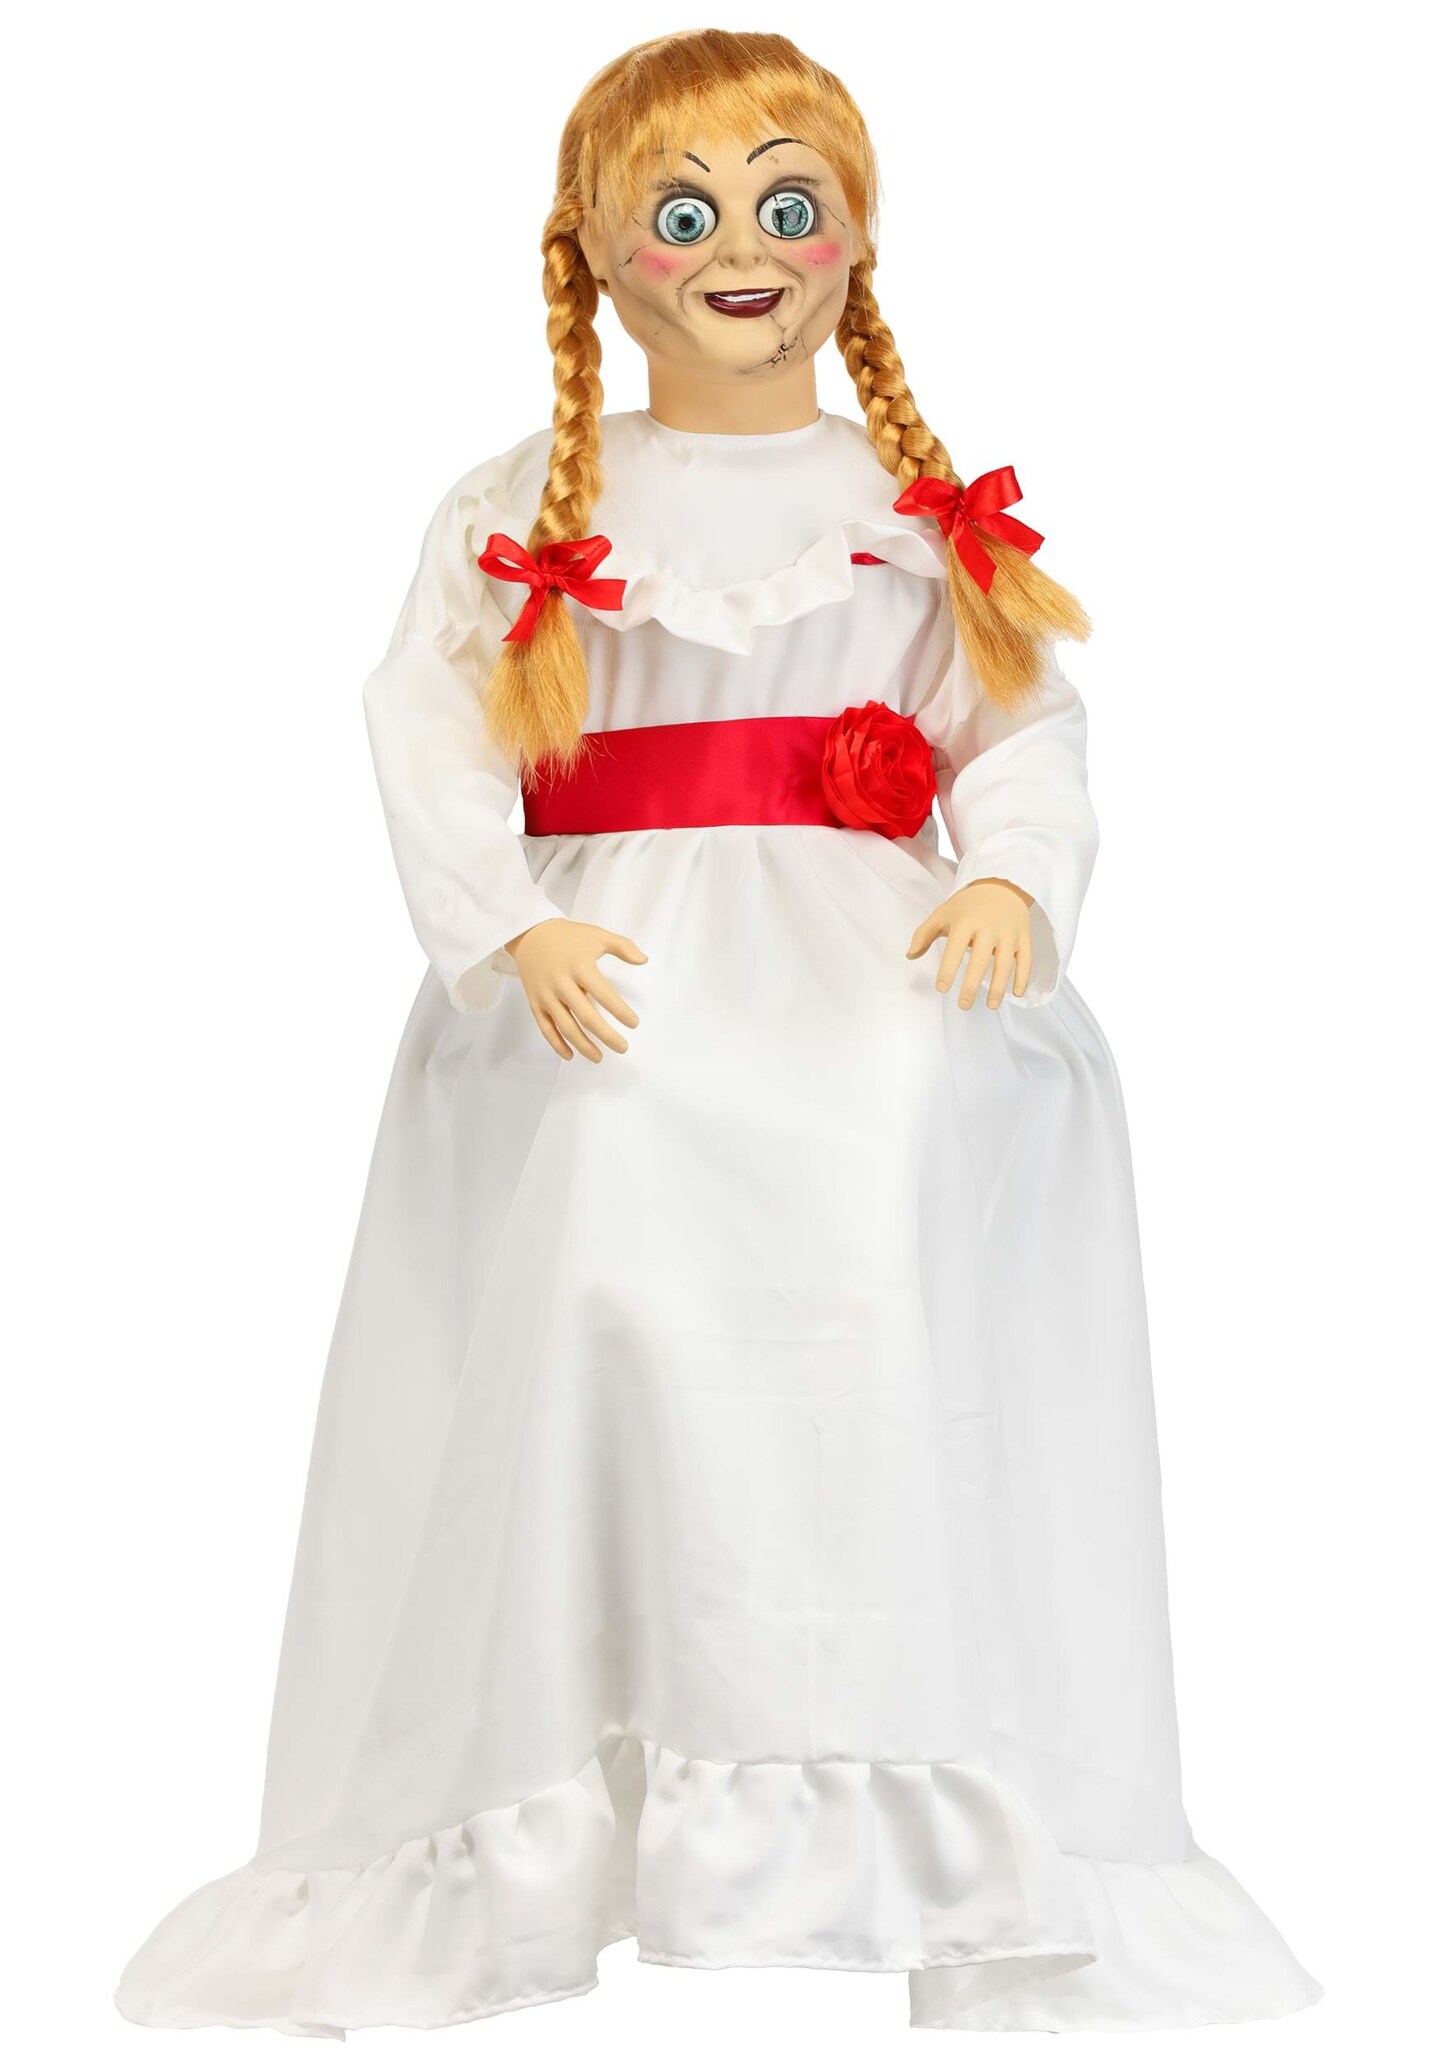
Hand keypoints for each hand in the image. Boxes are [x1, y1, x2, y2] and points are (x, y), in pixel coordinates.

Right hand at [506, 918, 645, 1061]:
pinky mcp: (535, 1002)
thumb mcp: (597, 935)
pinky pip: (545, 1028)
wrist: (529, 933)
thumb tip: (644, 960)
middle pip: (586, 1016)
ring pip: (566, 1027)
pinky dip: (557, 1044)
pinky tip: (571, 1055)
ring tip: (600, 1057)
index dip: (621, 1011)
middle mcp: (562, 983)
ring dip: (583, 1045)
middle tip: (623, 1047)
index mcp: (580, 967)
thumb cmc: (568, 936)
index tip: (634, 1023)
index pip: (604, 995)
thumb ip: (623, 947)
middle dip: (606, 1035)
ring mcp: (546, 995)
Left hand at [906, 878, 1033, 1010]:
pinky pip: (1026, 960)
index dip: (948, 970)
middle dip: (971, 986)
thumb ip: (924, 934)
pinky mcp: (1024, 937)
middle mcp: (989, 927)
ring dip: (999, 987)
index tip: (941, 989)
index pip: (955, 949)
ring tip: (991, 1006)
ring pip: (1005, 963)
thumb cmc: (968, 905)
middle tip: (964, 1005)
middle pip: (980, 961)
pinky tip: (1016, 994)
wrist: (1002, 884)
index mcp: (966, 921)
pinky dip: (1023, 978)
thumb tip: (909, 956)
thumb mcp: (943, 913)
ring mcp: (1009, 933)